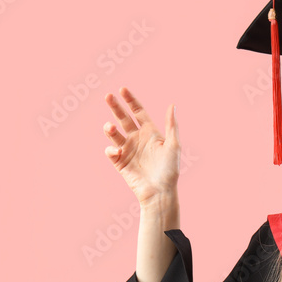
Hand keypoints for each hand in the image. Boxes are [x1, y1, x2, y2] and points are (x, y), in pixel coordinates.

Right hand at [102, 87, 180, 205]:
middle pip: (123, 118)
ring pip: (114, 133)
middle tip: (108, 96)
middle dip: (115, 107)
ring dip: (110, 128)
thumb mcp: (173, 145)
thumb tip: (172, 105)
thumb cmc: (170, 170)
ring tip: (111, 127)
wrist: (160, 192)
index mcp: (150, 133)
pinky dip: (111, 148)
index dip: (131, 100)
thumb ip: (171, 125)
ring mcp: (128, 149)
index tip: (122, 89)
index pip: (138, 112)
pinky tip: (116, 150)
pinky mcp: (120, 162)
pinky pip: (111, 151)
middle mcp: (137, 139)